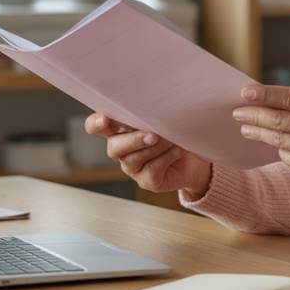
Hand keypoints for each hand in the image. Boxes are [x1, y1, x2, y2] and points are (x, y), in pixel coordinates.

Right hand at [84, 113, 211, 197]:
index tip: (104, 120)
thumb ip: (152, 112)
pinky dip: (166, 157)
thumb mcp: (163, 117)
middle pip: (113, 147)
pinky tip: (177, 150)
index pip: (96, 126)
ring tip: (171, 139)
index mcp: (119, 129)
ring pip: (132, 160)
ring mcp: (132, 167)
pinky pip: (151, 170)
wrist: (194, 157)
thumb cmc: (175, 130)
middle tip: (152, 135)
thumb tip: (155, 108)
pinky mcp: (146, 181)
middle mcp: (121, 149)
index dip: (95, 124)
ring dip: (154, 148)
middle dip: (133, 140)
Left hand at [232, 85, 289, 193]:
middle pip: (280, 119)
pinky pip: (287, 157)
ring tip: (245, 129)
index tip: (246, 92)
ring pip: (279, 139)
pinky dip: (280, 149)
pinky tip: (274, 145)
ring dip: (258, 133)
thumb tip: (272, 102)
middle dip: (254, 115)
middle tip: (237, 112)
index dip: (266, 94)